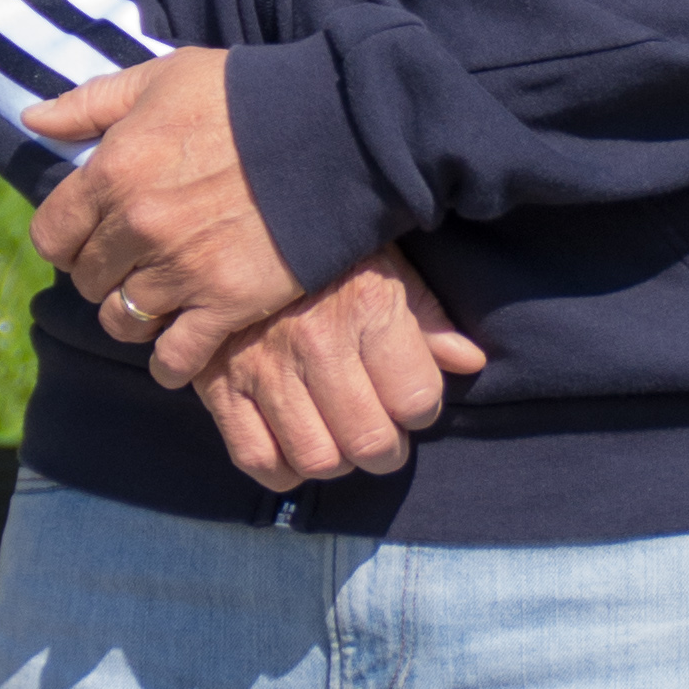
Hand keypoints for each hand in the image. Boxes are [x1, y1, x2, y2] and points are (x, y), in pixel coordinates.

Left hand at [23, 47, 302, 386]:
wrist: (334, 131)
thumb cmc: (245, 95)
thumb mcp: (163, 77)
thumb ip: (91, 102)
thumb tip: (33, 122)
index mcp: (113, 170)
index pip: (51, 234)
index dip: (68, 238)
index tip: (93, 234)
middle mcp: (137, 227)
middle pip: (87, 280)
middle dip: (105, 272)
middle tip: (134, 262)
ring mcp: (180, 271)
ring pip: (122, 321)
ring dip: (134, 314)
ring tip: (160, 299)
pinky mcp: (226, 304)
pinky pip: (174, 357)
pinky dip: (171, 361)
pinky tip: (180, 350)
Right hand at [195, 247, 487, 492]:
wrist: (236, 220)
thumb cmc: (326, 248)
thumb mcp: (385, 261)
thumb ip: (426, 315)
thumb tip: (469, 361)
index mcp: (366, 305)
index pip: (417, 400)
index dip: (422, 408)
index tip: (412, 399)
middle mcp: (315, 340)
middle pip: (369, 440)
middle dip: (387, 449)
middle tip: (383, 433)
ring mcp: (262, 366)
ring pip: (317, 458)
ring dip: (339, 461)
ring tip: (343, 439)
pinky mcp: (219, 384)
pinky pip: (257, 458)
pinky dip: (283, 468)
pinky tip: (298, 445)